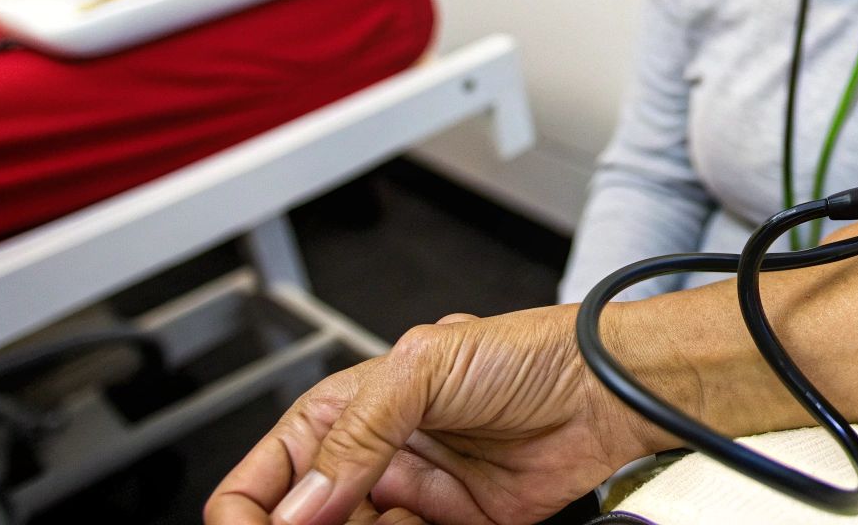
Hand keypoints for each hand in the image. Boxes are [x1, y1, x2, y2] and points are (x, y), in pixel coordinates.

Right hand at [204, 305, 671, 524]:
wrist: (605, 390)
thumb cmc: (527, 351)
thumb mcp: (424, 368)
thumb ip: (359, 433)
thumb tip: (303, 503)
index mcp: (347, 410)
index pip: (266, 476)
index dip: (252, 514)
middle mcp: (373, 458)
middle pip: (301, 522)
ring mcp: (412, 497)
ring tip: (395, 521)